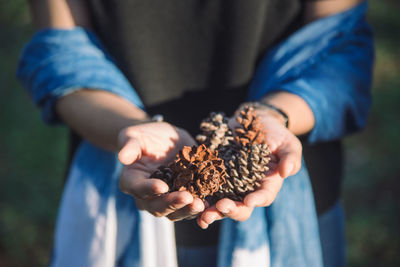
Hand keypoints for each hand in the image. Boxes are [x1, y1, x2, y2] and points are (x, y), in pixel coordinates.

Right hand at [118, 122, 204, 220]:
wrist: (167, 140)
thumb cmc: (147, 136)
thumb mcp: (136, 136)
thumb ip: (130, 146)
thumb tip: (122, 157)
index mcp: (132, 181)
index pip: (138, 188)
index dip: (148, 189)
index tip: (162, 186)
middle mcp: (147, 196)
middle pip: (156, 206)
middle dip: (172, 203)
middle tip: (187, 198)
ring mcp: (166, 199)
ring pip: (174, 212)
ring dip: (187, 211)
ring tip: (200, 205)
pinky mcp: (183, 198)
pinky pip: (190, 208)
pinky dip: (199, 210)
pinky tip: (210, 205)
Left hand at [197, 111, 301, 227]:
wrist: (251, 120)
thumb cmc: (274, 132)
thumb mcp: (287, 142)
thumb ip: (290, 157)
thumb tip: (287, 172)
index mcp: (266, 184)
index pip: (263, 196)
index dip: (257, 200)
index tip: (249, 201)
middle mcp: (247, 189)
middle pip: (239, 207)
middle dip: (230, 210)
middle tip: (221, 208)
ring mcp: (228, 184)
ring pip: (219, 203)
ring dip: (211, 210)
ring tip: (201, 214)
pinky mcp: (212, 174)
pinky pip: (204, 188)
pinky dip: (197, 195)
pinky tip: (188, 198)